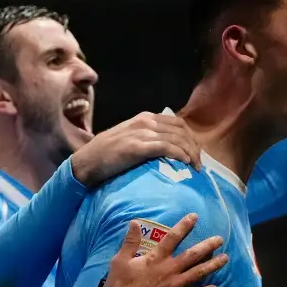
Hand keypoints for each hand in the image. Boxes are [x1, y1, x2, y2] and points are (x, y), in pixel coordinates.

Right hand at [70, 112, 202, 186]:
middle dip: (194, 147)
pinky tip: (185, 162)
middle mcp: (146, 122)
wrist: (88, 161)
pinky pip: (166, 148)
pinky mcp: (138, 147)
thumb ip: (147, 137)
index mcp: (145, 118)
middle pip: (181, 131)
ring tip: (195, 168)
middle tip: (199, 164)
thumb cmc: (107, 154)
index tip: (196, 154)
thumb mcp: (129, 138)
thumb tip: (166, 148)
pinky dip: (179, 154)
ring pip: (177, 139)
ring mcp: (142, 133)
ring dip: (190, 154)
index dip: (191, 138)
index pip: (178, 124)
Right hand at [103, 213, 226, 286]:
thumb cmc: (121, 285)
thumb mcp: (120, 260)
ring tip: (225, 258)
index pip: (173, 238)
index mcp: (157, 258)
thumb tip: (134, 222)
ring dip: (212, 265)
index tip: (195, 217)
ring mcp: (175, 286)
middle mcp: (170, 269)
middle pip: (193, 255)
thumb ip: (130, 241)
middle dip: (208, 246)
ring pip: (198, 273)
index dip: (184, 226)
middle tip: (220, 239)